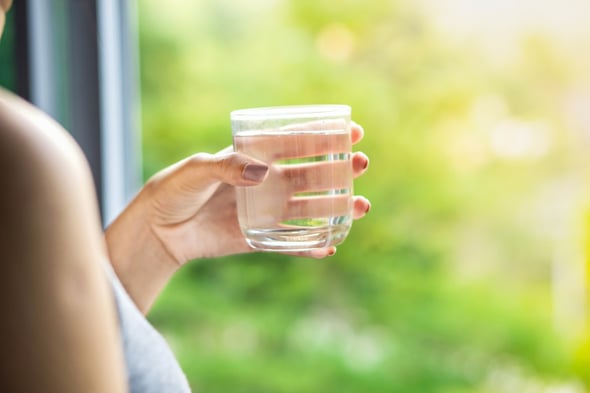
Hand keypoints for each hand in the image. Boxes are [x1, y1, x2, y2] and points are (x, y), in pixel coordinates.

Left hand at [105, 122, 369, 311]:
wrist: (159, 229)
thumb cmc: (174, 190)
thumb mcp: (196, 170)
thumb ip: (226, 166)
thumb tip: (263, 173)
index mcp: (254, 158)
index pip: (296, 143)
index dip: (326, 136)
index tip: (354, 132)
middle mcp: (266, 183)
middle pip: (312, 174)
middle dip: (340, 169)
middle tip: (362, 165)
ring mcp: (265, 211)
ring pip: (310, 209)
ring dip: (337, 207)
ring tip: (362, 206)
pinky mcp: (259, 239)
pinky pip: (291, 244)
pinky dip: (311, 245)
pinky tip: (332, 245)